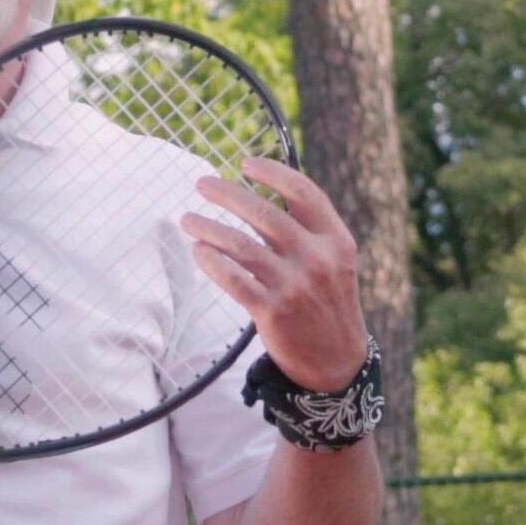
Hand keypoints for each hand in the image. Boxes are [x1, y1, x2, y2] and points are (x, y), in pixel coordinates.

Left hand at [181, 154, 368, 391]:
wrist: (337, 362)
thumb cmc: (327, 302)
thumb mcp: (334, 262)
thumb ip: (307, 231)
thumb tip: (261, 195)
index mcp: (336, 240)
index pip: (304, 193)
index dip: (273, 172)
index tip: (245, 162)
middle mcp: (318, 259)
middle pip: (265, 214)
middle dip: (228, 194)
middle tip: (201, 183)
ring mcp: (295, 286)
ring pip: (242, 245)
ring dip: (209, 227)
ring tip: (188, 219)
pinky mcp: (273, 311)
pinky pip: (233, 279)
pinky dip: (212, 262)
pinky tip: (199, 251)